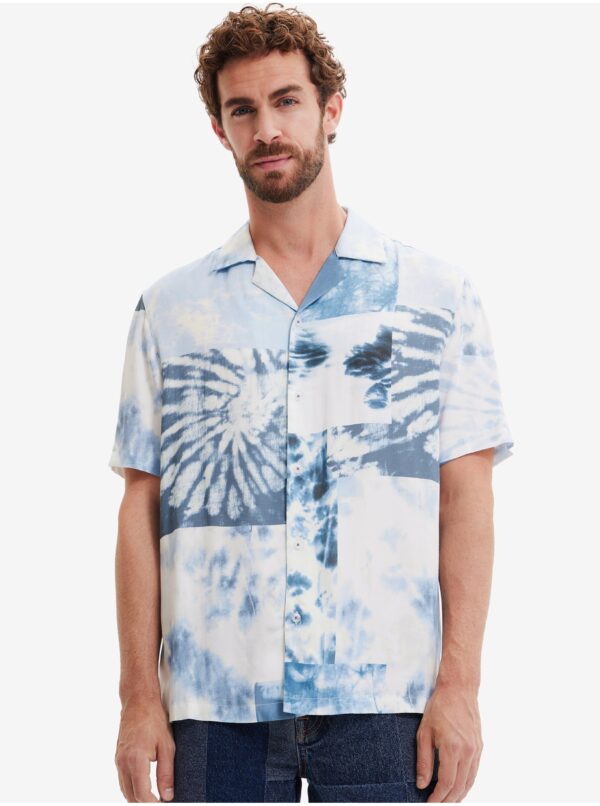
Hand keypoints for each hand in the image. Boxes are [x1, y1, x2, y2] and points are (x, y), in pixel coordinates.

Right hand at [115, 695, 175, 802]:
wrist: (138, 701)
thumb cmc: (154, 719)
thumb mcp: (167, 746)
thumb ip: (167, 773)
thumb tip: (168, 796)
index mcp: (136, 760)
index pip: (141, 794)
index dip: (153, 804)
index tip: (164, 803)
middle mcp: (123, 763)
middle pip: (131, 796)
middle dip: (145, 802)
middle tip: (160, 801)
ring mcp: (118, 760)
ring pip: (125, 790)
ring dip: (137, 797)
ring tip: (154, 796)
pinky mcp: (118, 757)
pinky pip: (123, 780)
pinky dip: (132, 787)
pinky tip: (145, 785)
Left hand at [415, 681, 482, 801]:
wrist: (459, 690)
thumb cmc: (439, 708)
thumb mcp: (424, 732)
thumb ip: (423, 760)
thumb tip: (422, 783)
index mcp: (452, 748)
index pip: (446, 783)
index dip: (437, 797)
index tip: (429, 802)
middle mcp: (468, 752)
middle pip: (459, 787)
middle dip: (448, 800)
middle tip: (436, 804)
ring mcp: (476, 750)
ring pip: (469, 782)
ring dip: (459, 795)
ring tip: (447, 800)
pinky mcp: (479, 746)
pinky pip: (474, 771)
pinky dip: (467, 783)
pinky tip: (458, 786)